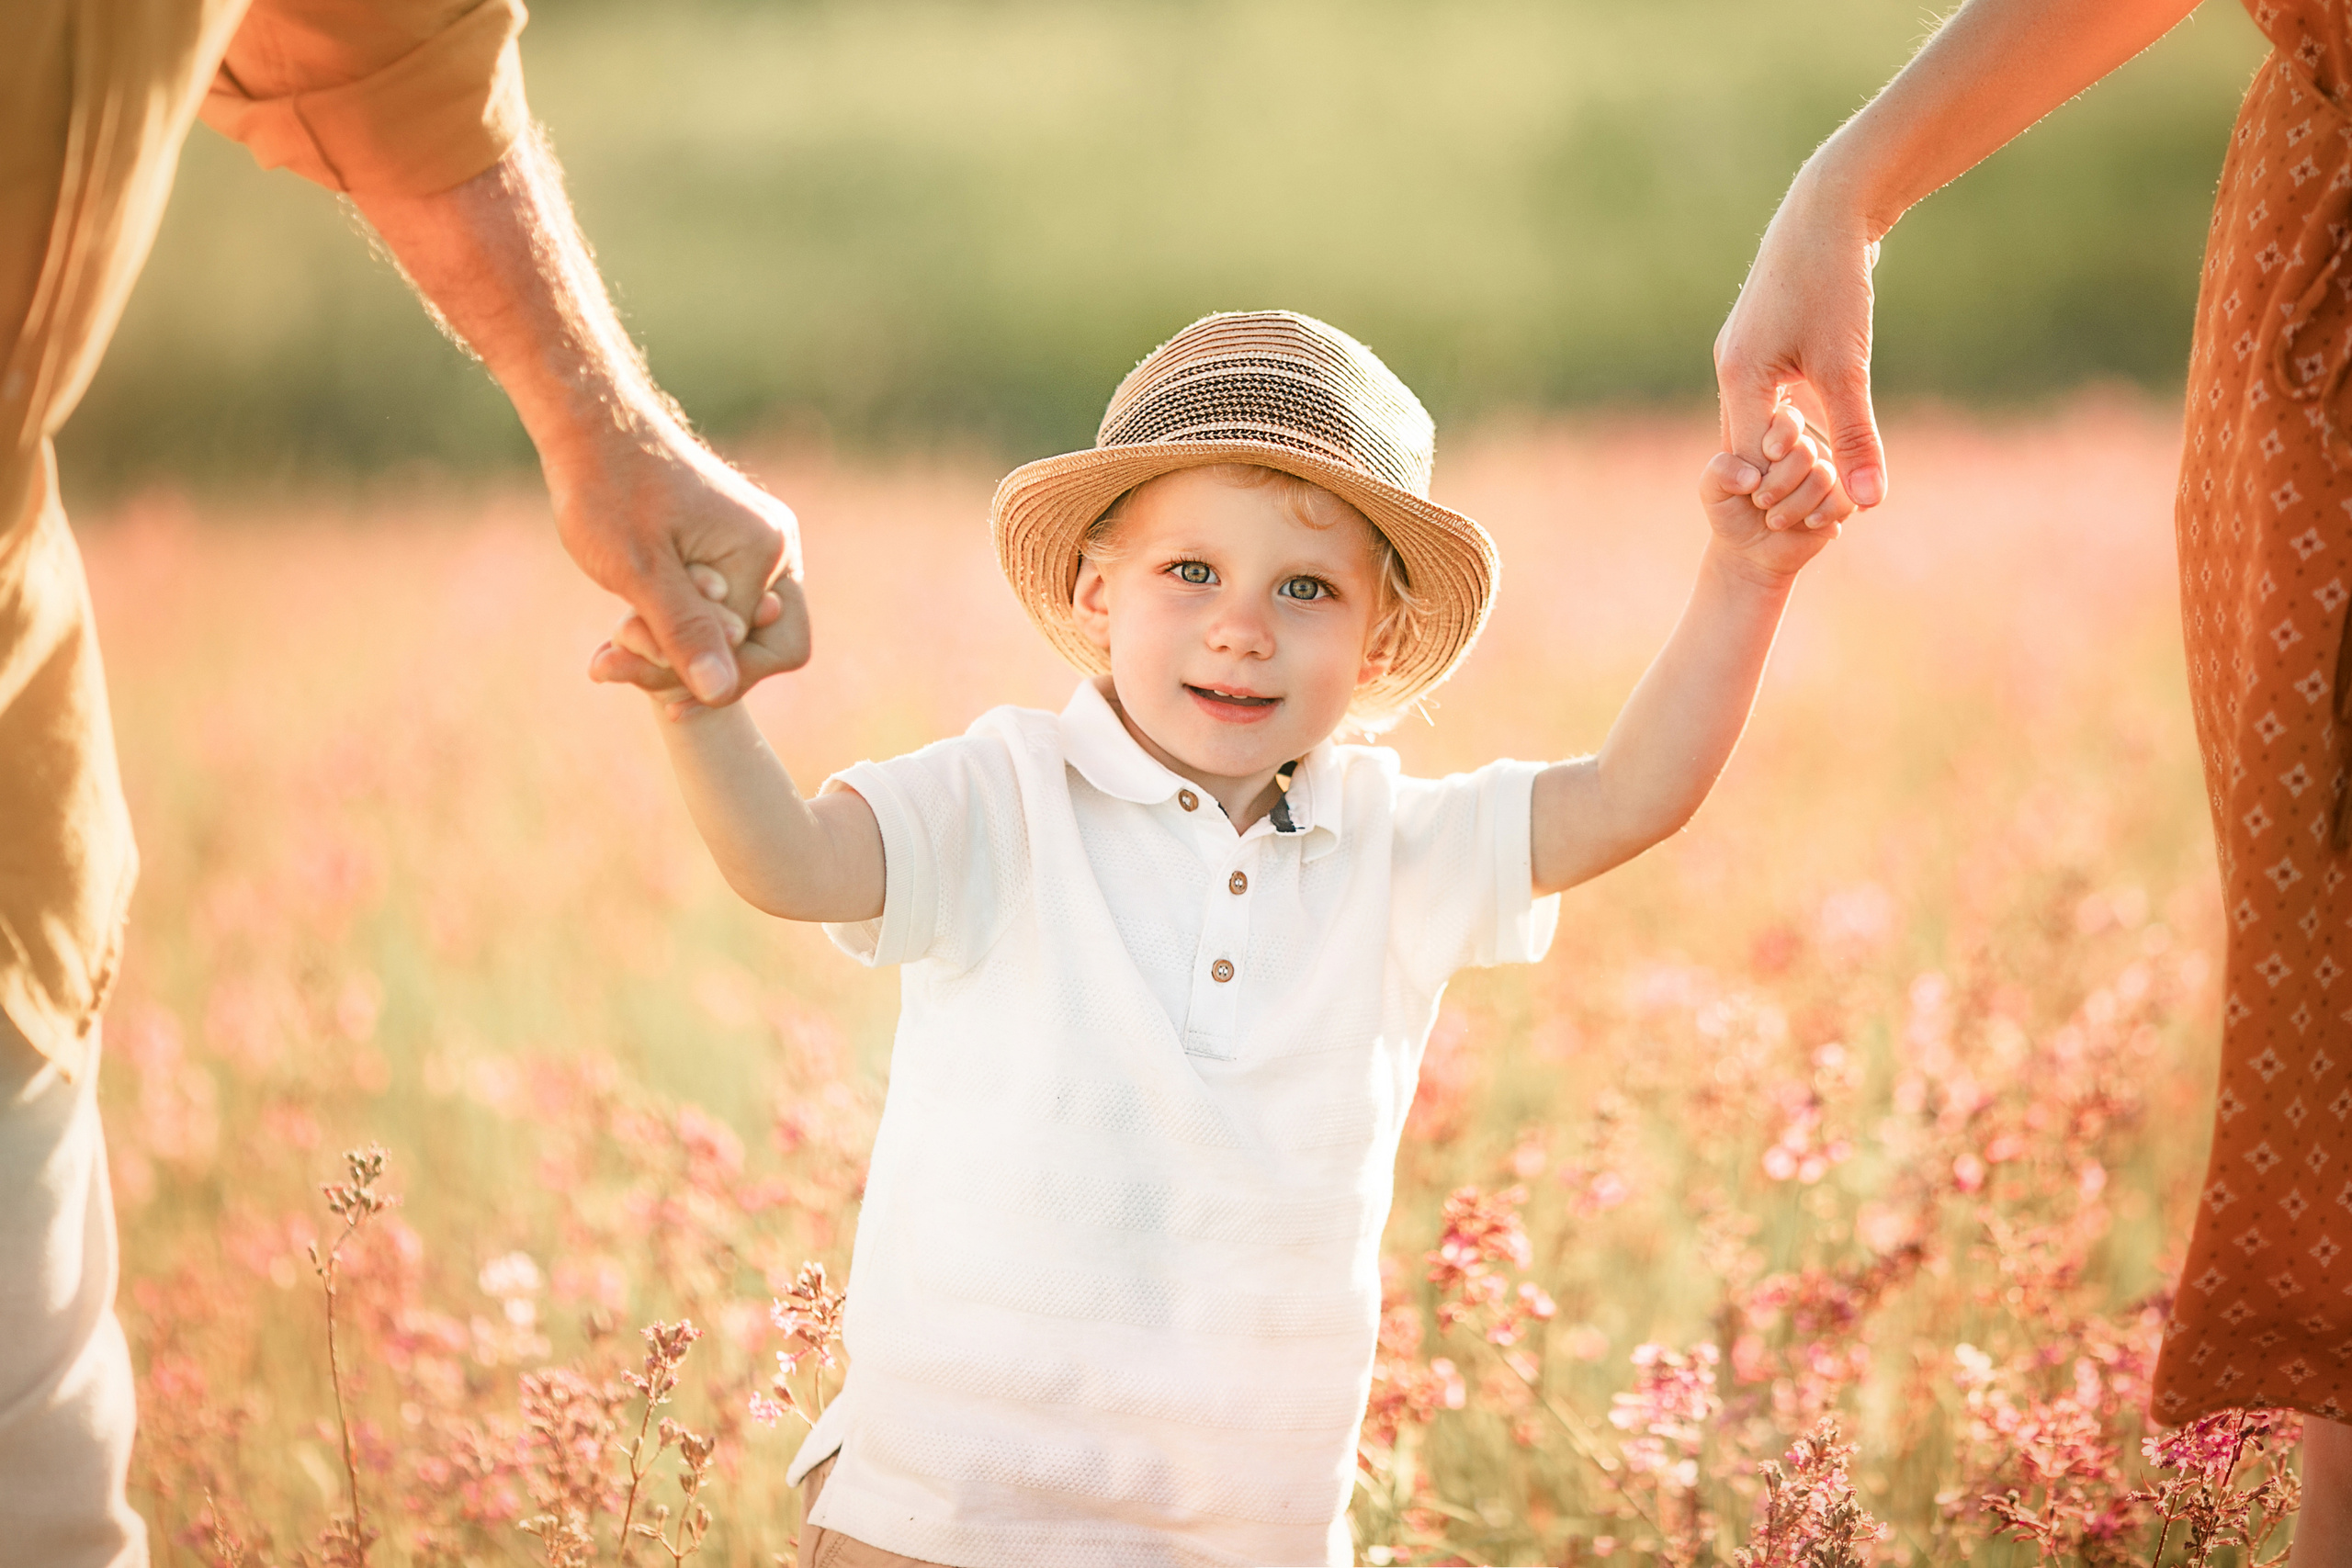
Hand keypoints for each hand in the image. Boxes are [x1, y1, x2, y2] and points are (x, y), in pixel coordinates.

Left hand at [550, 421, 810, 704]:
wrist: (588, 425)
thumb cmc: (608, 489)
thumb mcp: (639, 571)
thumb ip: (685, 632)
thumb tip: (720, 693)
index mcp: (766, 550)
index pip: (761, 652)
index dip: (702, 674)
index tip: (636, 674)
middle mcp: (776, 547)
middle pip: (756, 645)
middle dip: (686, 663)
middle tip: (612, 659)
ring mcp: (757, 546)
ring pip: (731, 630)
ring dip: (672, 646)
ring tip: (607, 647)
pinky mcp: (731, 546)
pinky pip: (717, 605)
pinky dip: (672, 622)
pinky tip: (623, 626)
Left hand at [1700, 403, 1840, 579]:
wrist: (1750, 549)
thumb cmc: (1731, 511)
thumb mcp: (1713, 490)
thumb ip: (1721, 472)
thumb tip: (1751, 477)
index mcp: (1773, 435)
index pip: (1787, 419)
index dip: (1780, 435)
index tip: (1768, 456)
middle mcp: (1803, 449)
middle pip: (1805, 451)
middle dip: (1780, 482)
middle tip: (1759, 502)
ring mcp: (1824, 471)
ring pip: (1825, 475)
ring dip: (1796, 503)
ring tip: (1773, 521)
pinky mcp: (1840, 496)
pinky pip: (1846, 498)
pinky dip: (1826, 512)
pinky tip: (1808, 523)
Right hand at [1714, 159, 1885, 515]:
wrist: (1830, 206)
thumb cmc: (1835, 283)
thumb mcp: (1848, 368)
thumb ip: (1856, 437)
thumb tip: (1868, 502)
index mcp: (1739, 377)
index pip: (1749, 459)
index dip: (1780, 491)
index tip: (1814, 517)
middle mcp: (1731, 366)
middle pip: (1747, 443)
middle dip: (1778, 477)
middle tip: (1816, 511)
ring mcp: (1743, 349)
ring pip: (1758, 418)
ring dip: (1785, 448)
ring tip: (1818, 478)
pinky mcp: (1763, 335)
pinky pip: (1768, 392)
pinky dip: (1790, 417)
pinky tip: (1817, 429)